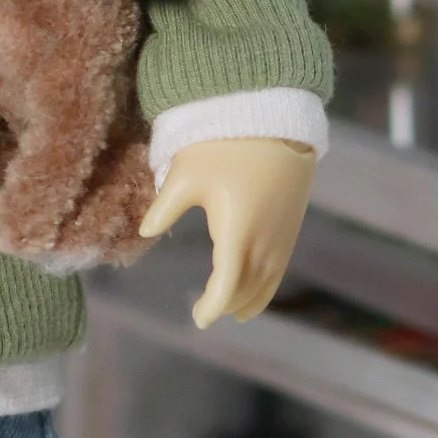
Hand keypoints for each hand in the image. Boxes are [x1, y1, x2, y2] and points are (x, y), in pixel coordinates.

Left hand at [138, 137, 315, 328]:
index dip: (212, 306)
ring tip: (235, 311)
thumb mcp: (185, 174)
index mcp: (237, 233)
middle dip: (228, 304)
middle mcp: (264, 241)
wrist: (275, 118)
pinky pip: (281, 265)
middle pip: (247, 288)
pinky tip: (257, 282)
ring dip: (252, 298)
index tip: (198, 319)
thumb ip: (164, 207)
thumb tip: (145, 231)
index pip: (225, 286)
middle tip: (207, 312)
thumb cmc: (224, 145)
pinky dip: (268, 281)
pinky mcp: (292, 223)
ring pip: (268, 280)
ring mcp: (283, 234)